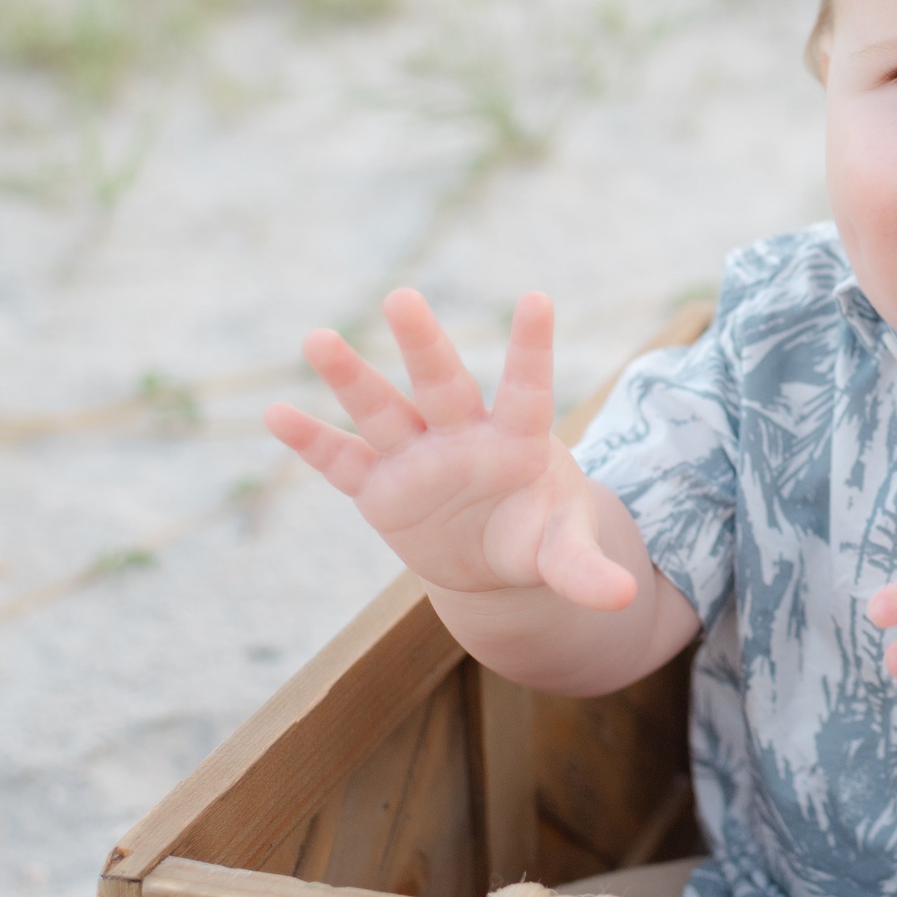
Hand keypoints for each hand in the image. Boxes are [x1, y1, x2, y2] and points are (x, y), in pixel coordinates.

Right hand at [264, 288, 636, 611]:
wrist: (494, 558)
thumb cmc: (539, 534)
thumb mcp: (563, 552)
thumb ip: (584, 570)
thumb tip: (621, 598)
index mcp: (520, 440)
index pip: (528, 389)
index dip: (532, 348)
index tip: (538, 298)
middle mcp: (465, 434)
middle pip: (443, 383)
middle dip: (423, 345)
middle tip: (403, 298)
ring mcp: (418, 457)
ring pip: (383, 410)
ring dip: (351, 378)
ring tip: (317, 338)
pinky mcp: (380, 488)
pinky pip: (341, 462)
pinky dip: (311, 442)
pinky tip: (275, 413)